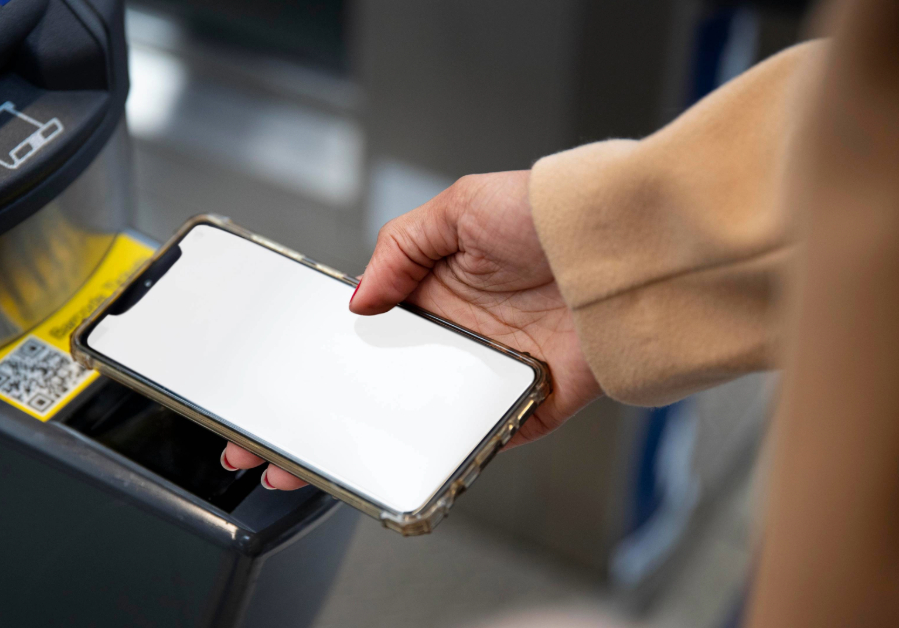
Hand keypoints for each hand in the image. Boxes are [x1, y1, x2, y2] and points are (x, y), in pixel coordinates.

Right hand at [223, 170, 602, 489]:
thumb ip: (399, 250)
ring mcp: (486, 375)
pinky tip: (395, 469)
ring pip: (419, 421)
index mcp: (433, 291)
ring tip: (320, 468)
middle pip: (379, 388)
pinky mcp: (525, 406)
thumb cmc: (548, 214)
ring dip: (372, 445)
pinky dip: (447, 458)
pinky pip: (479, 440)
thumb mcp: (457, 207)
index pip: (364, 335)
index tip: (279, 384)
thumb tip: (356, 302)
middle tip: (275, 445)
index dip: (321, 359)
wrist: (623, 247)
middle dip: (324, 418)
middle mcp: (456, 336)